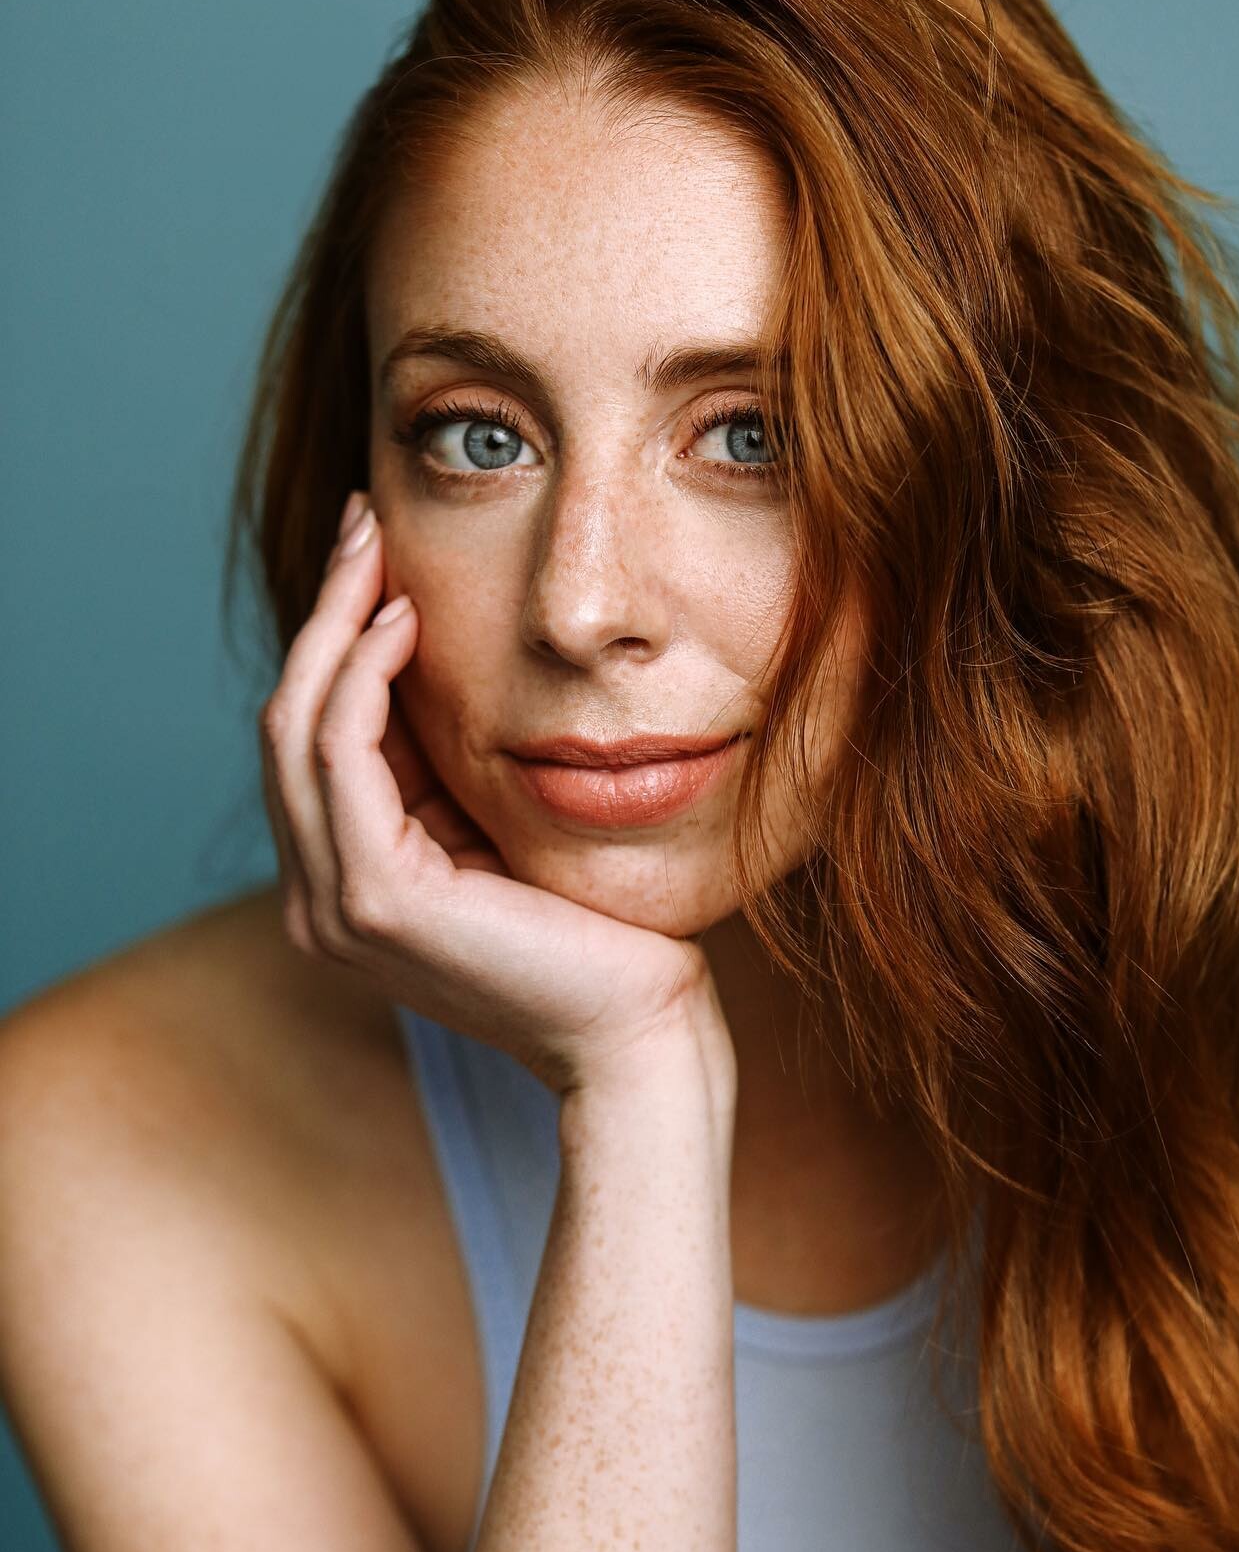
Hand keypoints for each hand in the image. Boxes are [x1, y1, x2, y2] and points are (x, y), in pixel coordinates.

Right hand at [257, 491, 736, 1101]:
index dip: (333, 640)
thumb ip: (447, 776)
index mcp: (350, 884)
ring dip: (332, 625)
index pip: (315, 742)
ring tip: (373, 546)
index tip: (371, 554)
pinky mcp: (379, 899)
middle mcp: (322, 899)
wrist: (638, 1031)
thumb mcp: (500, 834)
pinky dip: (361, 679)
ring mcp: (338, 906)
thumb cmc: (596, 934)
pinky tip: (401, 623)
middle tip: (360, 520)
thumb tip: (427, 660)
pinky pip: (342, 757)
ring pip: (299, 729)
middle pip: (288, 722)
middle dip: (321, 611)